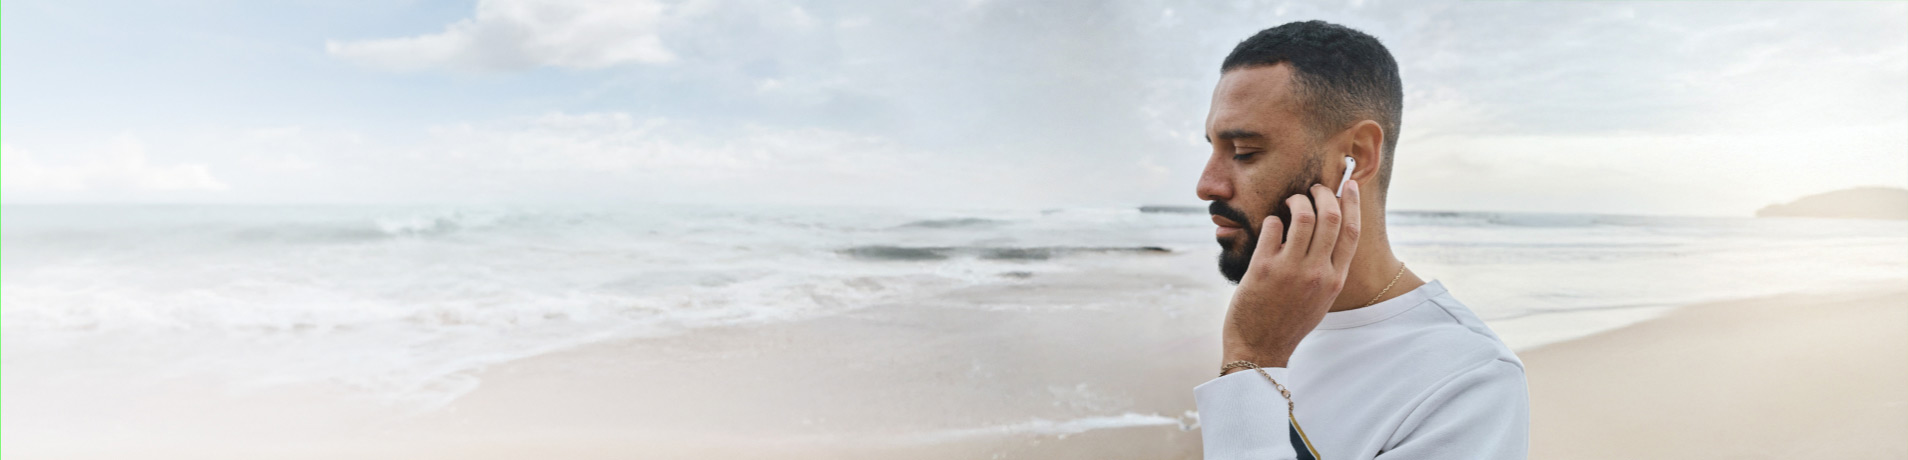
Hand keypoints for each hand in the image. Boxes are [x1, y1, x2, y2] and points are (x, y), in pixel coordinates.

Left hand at [1220, 180, 1361, 369]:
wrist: (1260, 349)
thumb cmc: (1289, 322)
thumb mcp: (1321, 299)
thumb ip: (1328, 270)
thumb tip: (1328, 234)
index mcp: (1335, 280)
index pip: (1352, 231)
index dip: (1352, 202)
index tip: (1349, 184)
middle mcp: (1317, 273)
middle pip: (1330, 217)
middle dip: (1323, 193)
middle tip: (1314, 187)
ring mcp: (1290, 270)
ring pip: (1302, 216)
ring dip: (1296, 200)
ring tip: (1290, 200)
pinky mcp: (1263, 268)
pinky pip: (1272, 226)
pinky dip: (1272, 218)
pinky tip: (1270, 223)